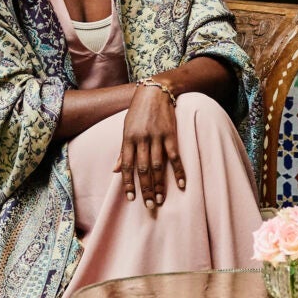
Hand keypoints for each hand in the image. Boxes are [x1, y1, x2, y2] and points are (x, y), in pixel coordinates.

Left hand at [120, 81, 185, 209]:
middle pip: (143, 169)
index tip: (131, 198)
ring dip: (160, 185)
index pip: (127, 166)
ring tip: (161, 200)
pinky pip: (175, 156)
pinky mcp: (171, 134)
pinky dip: (179, 171)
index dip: (129, 183)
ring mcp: (157, 137)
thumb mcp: (126, 128)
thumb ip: (123, 151)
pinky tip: (182, 184)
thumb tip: (115, 170)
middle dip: (146, 189)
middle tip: (149, 205)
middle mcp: (141, 140)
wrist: (155, 92)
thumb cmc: (138, 111)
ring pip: (158, 166)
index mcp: (128, 139)